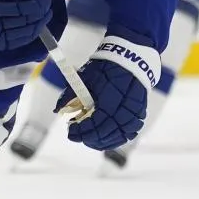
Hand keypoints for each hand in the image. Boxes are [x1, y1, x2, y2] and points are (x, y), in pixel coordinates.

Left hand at [64, 34, 159, 149]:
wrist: (130, 57)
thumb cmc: (105, 67)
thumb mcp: (85, 77)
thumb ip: (71, 94)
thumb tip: (58, 110)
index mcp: (111, 97)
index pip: (96, 123)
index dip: (82, 131)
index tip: (70, 130)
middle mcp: (126, 107)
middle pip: (107, 132)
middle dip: (90, 137)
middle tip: (77, 135)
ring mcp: (136, 111)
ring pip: (120, 135)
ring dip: (103, 141)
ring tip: (89, 139)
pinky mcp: (140, 112)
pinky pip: (130, 132)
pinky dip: (117, 138)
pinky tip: (106, 139)